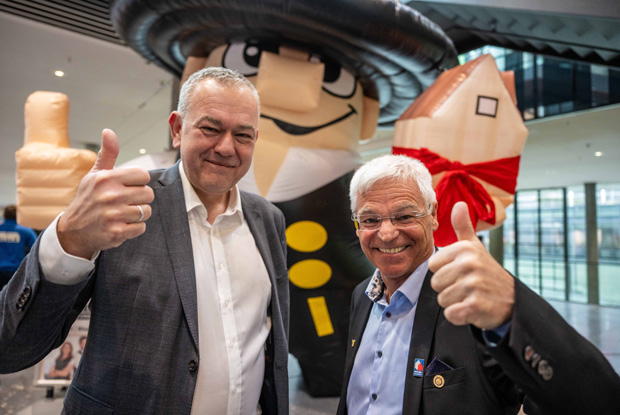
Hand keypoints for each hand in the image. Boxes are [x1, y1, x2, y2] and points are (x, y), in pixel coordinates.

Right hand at [57, 129, 153, 258]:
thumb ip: (107, 154)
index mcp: (106, 178)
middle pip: (148, 194)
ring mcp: (113, 215)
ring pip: (146, 211)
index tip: (128, 187)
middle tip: (125, 202)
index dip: (139, 182)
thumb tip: (108, 131)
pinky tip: (121, 225)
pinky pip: (141, 227)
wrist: (73, 230)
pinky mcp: (116, 232)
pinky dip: (134, 228)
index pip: (143, 175)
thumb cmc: (88, 199)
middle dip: (140, 199)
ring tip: (123, 214)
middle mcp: (110, 195)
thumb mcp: (95, 175)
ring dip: (138, 214)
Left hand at [429, 201, 514, 329]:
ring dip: (454, 302)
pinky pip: (451, 314)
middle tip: (467, 287)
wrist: (513, 300)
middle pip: (435, 283)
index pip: (432, 265)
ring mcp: (473, 285)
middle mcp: (469, 264)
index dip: (444, 272)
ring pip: (442, 300)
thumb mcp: (476, 247)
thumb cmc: (487, 272)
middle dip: (448, 289)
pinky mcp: (475, 306)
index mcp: (464, 249)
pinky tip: (472, 308)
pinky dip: (459, 315)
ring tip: (471, 296)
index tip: (461, 272)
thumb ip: (463, 227)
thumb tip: (459, 204)